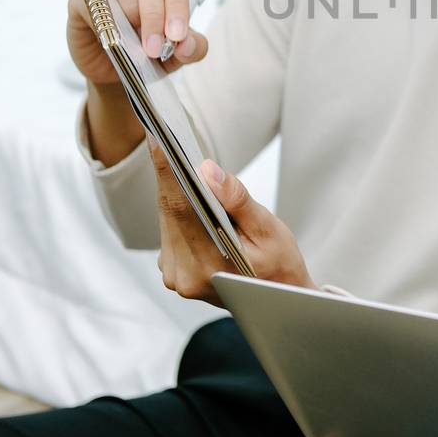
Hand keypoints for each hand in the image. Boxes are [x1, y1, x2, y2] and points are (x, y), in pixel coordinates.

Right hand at [67, 0, 208, 86]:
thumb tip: (188, 44)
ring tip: (133, 39)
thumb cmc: (148, 52)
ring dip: (129, 9)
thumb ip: (192, 48)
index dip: (177, 5)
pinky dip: (104, 14)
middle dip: (154, 13)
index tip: (177, 36)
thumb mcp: (177, 55)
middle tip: (154, 48)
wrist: (114, 69)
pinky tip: (112, 34)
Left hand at [151, 141, 314, 302]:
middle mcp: (183, 275)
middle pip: (170, 212)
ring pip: (168, 219)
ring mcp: (175, 276)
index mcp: (207, 266)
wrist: (280, 301)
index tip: (157, 139)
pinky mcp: (173, 271)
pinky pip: (171, 230)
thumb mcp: (269, 229)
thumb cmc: (280, 264)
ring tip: (178, 158)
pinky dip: (179, 209)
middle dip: (171, 174)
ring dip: (175, 191)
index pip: (180, 209)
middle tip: (165, 135)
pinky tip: (189, 192)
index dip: (167, 171)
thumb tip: (207, 171)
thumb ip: (237, 200)